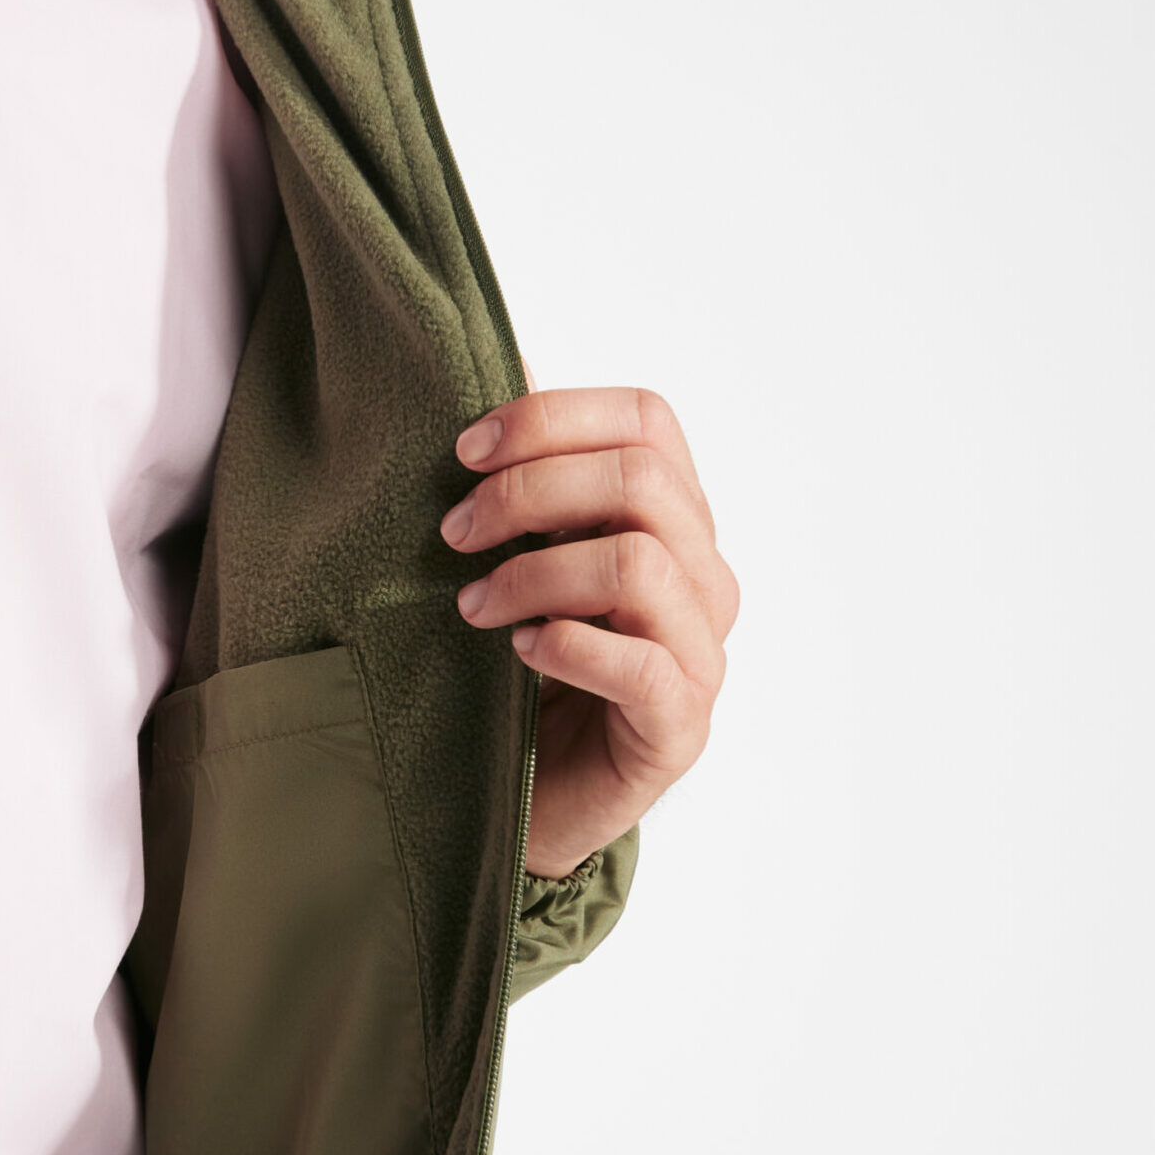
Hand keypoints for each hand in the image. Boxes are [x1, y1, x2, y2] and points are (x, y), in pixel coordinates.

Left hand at [441, 376, 738, 877]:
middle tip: (453, 531)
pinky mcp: (678, 727)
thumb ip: (525, 472)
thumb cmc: (519, 666)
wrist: (528, 795)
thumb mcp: (516, 553)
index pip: (648, 421)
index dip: (552, 417)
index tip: (463, 449)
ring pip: (638, 562)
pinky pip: (641, 666)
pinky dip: (567, 645)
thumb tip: (504, 360)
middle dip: (530, 489)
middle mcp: (702, 576)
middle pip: (642, 480)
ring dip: (535, 572)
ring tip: (471, 605)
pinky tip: (518, 650)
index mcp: (673, 518)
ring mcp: (700, 653)